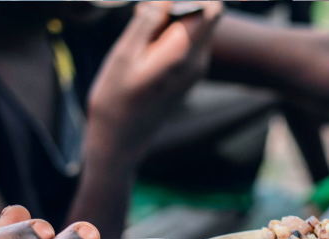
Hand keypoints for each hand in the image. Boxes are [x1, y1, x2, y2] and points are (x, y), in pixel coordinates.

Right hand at [87, 1, 222, 160]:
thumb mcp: (124, 55)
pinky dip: (171, 29)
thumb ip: (147, 22)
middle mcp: (197, 61)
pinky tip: (145, 36)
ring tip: (142, 19)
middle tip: (146, 10)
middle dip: (180, 2)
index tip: (162, 1)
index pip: (212, 9)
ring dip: (173, 15)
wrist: (122, 136)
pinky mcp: (189, 73)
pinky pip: (188, 39)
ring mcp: (196, 68)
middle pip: (206, 14)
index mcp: (184, 54)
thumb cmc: (117, 97)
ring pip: (196, 25)